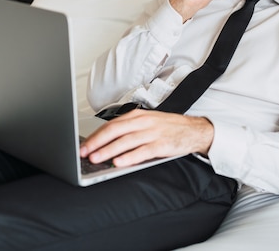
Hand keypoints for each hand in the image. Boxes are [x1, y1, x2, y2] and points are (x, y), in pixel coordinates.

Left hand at [80, 109, 213, 166]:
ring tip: (96, 158)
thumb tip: (104, 143)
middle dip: (97, 142)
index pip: (111, 125)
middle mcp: (144, 122)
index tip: (83, 145)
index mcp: (138, 115)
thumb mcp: (147, 123)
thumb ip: (128, 130)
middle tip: (84, 152)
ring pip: (126, 141)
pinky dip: (130, 157)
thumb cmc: (168, 128)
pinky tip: (119, 162)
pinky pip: (143, 151)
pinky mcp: (162, 144)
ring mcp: (153, 133)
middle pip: (115, 131)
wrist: (195, 130)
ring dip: (109, 150)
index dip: (95, 135)